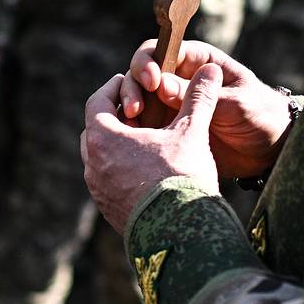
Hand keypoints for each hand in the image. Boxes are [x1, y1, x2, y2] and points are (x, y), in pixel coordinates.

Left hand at [81, 63, 222, 232]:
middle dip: (114, 117)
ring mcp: (98, 191)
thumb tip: (211, 70)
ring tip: (144, 141)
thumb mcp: (191, 131)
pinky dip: (121, 171)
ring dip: (117, 146)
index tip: (129, 81)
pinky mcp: (108, 211)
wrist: (180, 233)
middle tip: (137, 110)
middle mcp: (92, 165)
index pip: (97, 102)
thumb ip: (197, 98)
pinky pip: (108, 183)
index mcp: (103, 139)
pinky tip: (146, 171)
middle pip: (95, 130)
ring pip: (100, 158)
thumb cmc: (181, 176)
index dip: (114, 88)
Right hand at [117, 38, 293, 179]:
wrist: (270, 150)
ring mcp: (170, 103)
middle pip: (141, 73)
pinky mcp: (168, 127)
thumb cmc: (260, 115)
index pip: (161, 50)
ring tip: (133, 127)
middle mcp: (178, 77)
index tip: (151, 82)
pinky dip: (134, 130)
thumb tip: (161, 86)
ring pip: (138, 99)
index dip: (148, 62)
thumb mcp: (236, 103)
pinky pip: (143, 124)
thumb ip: (200, 96)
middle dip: (132, 88)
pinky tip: (134, 140)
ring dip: (129, 110)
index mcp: (196, 60)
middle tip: (134, 110)